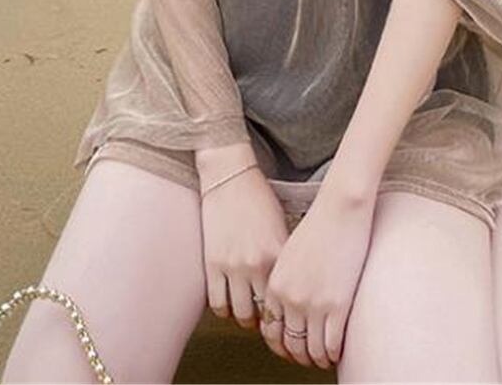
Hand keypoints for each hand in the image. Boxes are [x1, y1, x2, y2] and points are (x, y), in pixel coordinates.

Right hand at [199, 164, 290, 333]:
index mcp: (277, 254)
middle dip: (269, 324)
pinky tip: (229, 304)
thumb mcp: (281, 226)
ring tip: (250, 316)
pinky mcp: (212, 264)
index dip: (288, 317)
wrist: (230, 177)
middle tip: (270, 325)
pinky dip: (224, 310)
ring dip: (246, 319)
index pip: (287, 300)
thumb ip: (283, 258)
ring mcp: (232, 266)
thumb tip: (287, 287)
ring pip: (241, 314)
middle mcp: (256, 264)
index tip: (288, 323)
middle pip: (265, 313)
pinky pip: (217, 303)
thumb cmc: (259, 198)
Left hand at [258, 184, 375, 369]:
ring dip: (317, 358)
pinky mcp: (338, 305)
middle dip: (298, 356)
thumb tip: (290, 305)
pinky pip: (332, 344)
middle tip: (308, 358)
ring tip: (324, 358)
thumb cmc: (319, 223)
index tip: (290, 347)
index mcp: (275, 284)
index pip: (270, 330)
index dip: (280, 344)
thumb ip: (285, 281)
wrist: (340, 207)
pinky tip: (338, 351)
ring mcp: (313, 304)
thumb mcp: (290, 254)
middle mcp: (290, 298)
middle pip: (289, 344)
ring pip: (310, 349)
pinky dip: (333, 354)